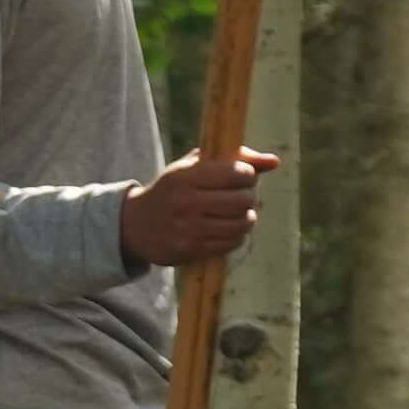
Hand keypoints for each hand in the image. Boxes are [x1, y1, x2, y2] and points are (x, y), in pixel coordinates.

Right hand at [119, 144, 280, 269]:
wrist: (134, 225)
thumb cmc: (174, 189)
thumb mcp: (194, 166)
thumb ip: (235, 158)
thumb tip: (274, 161)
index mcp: (184, 177)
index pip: (236, 173)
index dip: (247, 175)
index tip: (242, 176)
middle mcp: (185, 202)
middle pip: (242, 200)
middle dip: (249, 197)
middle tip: (242, 196)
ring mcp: (187, 228)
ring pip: (241, 224)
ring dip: (247, 218)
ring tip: (238, 213)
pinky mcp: (190, 250)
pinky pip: (231, 243)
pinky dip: (237, 236)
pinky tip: (227, 229)